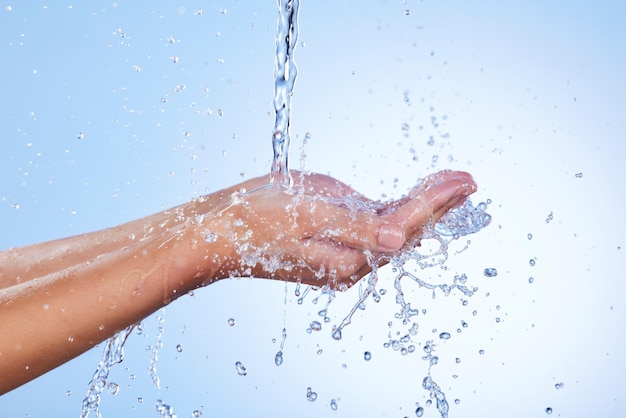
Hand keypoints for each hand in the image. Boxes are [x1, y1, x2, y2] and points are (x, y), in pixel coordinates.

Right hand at [198, 170, 475, 288]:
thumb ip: (356, 228)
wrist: (217, 231)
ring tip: (451, 184)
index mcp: (348, 259)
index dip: (437, 203)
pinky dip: (399, 205)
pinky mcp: (332, 232)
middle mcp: (352, 257)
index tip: (465, 182)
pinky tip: (414, 196)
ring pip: (394, 225)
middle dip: (439, 204)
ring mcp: (343, 245)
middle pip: (406, 229)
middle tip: (469, 181)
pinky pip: (374, 220)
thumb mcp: (304, 218)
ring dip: (424, 204)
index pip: (404, 227)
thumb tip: (399, 237)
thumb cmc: (253, 224)